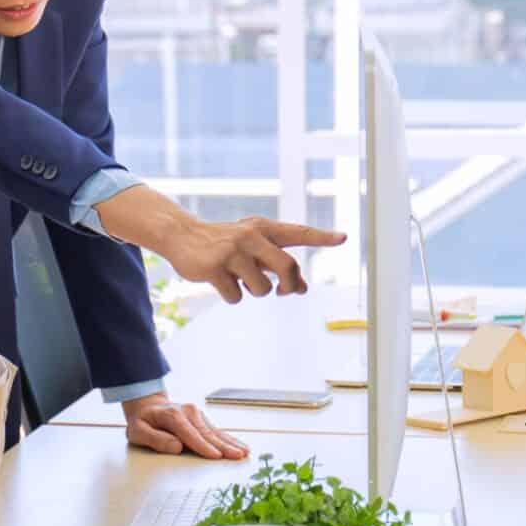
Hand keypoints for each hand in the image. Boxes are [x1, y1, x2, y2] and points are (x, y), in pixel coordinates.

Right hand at [93, 186, 346, 303]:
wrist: (182, 236)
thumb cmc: (226, 244)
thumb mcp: (253, 248)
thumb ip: (277, 264)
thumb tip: (303, 288)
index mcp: (263, 229)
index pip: (297, 232)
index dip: (321, 237)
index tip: (342, 238)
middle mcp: (251, 236)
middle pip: (287, 267)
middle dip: (288, 285)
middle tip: (283, 291)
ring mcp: (231, 251)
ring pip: (261, 289)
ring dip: (253, 291)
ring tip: (238, 279)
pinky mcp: (213, 267)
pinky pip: (236, 296)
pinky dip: (231, 295)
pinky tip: (219, 281)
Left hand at [122, 393, 248, 459]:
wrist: (148, 405)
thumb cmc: (143, 421)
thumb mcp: (137, 431)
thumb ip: (155, 439)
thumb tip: (176, 447)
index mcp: (172, 415)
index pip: (190, 434)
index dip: (203, 446)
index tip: (215, 456)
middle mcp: (189, 412)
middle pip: (207, 433)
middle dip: (223, 446)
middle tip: (237, 456)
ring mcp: (197, 414)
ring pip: (216, 432)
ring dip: (231, 443)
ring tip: (244, 452)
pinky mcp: (202, 419)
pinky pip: (217, 431)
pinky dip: (230, 439)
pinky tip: (241, 446)